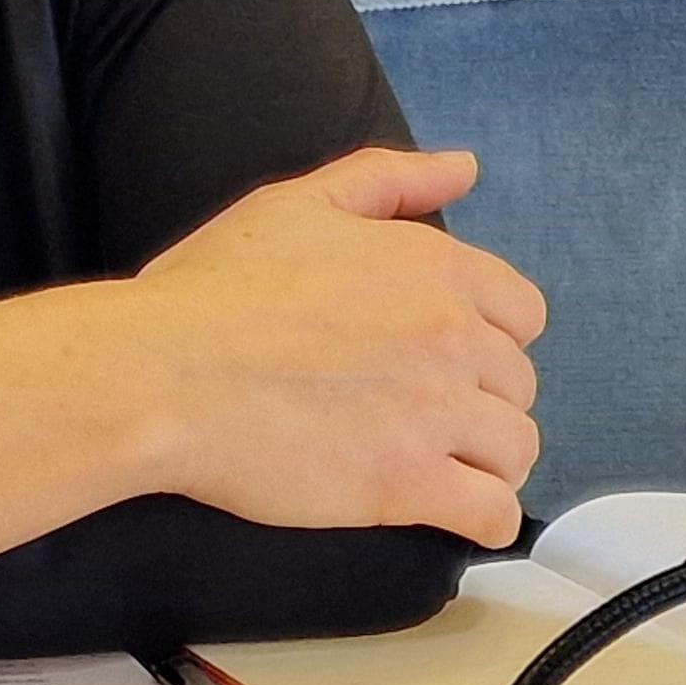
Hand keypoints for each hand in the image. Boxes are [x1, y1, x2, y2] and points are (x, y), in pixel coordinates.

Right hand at [124, 147, 544, 546]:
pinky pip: (493, 513)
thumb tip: (466, 167)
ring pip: (516, 448)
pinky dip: (483, 518)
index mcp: (434, 266)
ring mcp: (435, 412)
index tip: (441, 355)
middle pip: (518, 384)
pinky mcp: (408, 484)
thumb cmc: (217, 286)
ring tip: (438, 465)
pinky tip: (452, 512)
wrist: (163, 371)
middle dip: (480, 399)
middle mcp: (452, 335)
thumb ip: (392, 179)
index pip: (522, 313)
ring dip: (486, 460)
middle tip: (419, 412)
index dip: (486, 336)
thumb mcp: (299, 203)